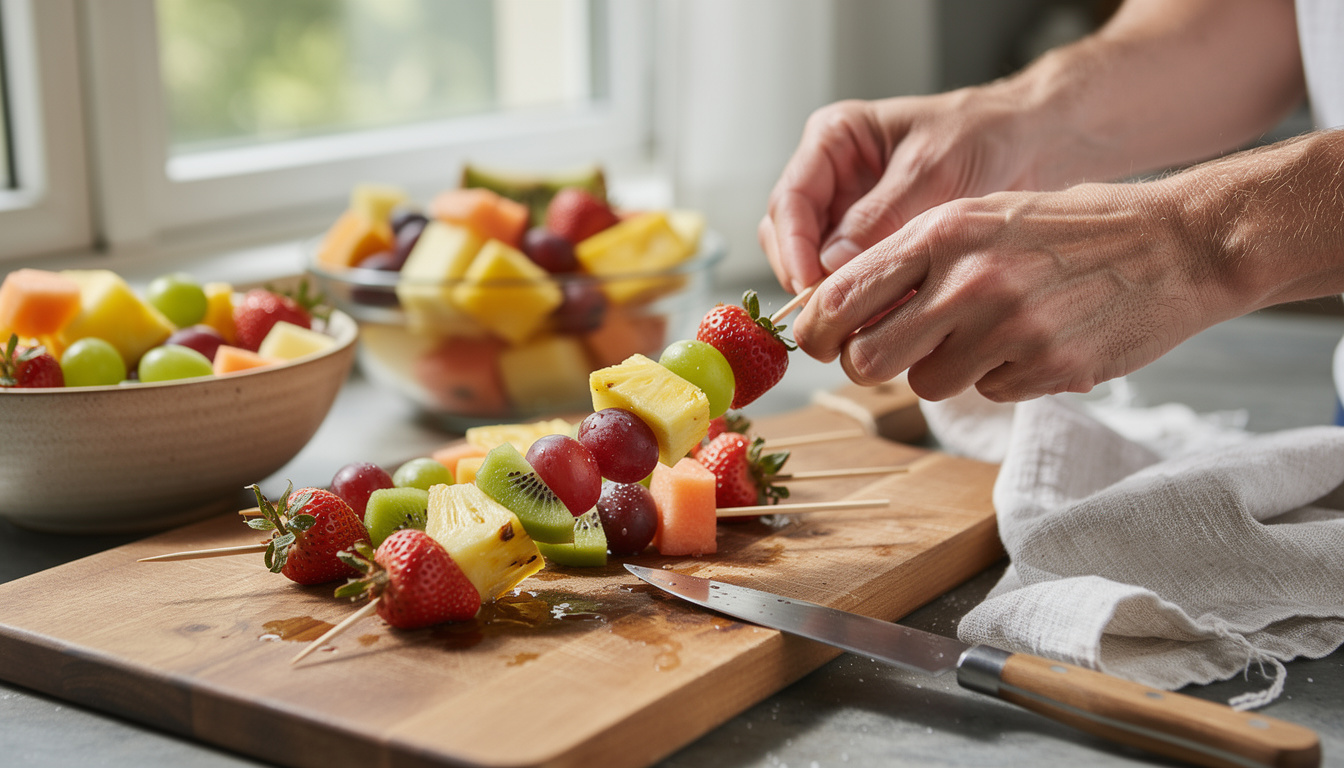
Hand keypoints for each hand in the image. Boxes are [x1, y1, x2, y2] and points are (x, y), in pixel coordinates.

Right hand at [758, 90, 1052, 294]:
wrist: (1037, 144)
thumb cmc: (986, 134)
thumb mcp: (932, 168)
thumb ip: (880, 216)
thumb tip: (831, 265)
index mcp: (834, 141)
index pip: (789, 200)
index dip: (792, 247)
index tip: (810, 285)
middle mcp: (834, 179)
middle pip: (790, 238)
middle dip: (805, 278)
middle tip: (832, 316)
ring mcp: (852, 215)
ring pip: (816, 265)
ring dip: (834, 294)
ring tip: (863, 320)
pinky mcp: (877, 246)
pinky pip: (855, 280)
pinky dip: (865, 301)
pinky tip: (888, 316)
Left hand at [793, 182, 1228, 402]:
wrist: (1176, 244)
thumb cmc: (1070, 228)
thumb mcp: (982, 216)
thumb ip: (912, 256)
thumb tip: (836, 307)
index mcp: (943, 234)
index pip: (840, 297)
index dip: (815, 331)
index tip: (818, 341)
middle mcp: (969, 281)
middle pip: (869, 360)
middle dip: (872, 363)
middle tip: (896, 351)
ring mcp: (1010, 330)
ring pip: (927, 385)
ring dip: (946, 369)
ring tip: (991, 331)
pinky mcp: (1048, 370)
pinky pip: (988, 393)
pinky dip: (1002, 376)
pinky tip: (1036, 340)